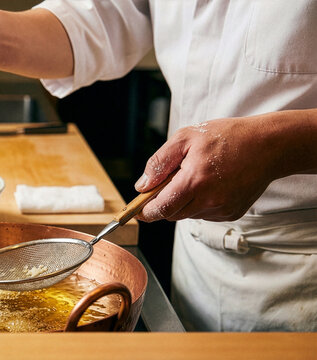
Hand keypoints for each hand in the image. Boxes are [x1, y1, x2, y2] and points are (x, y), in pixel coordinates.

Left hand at [134, 115, 283, 221]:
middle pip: (172, 214)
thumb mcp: (186, 138)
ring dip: (183, 202)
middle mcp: (209, 200)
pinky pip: (205, 214)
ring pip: (188, 214)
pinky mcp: (232, 213)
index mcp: (195, 181)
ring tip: (196, 176)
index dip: (146, 212)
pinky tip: (210, 184)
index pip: (162, 208)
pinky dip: (200, 203)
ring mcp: (222, 209)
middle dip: (164, 203)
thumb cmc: (226, 137)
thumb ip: (160, 163)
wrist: (268, 145)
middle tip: (168, 183)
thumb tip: (142, 186)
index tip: (137, 210)